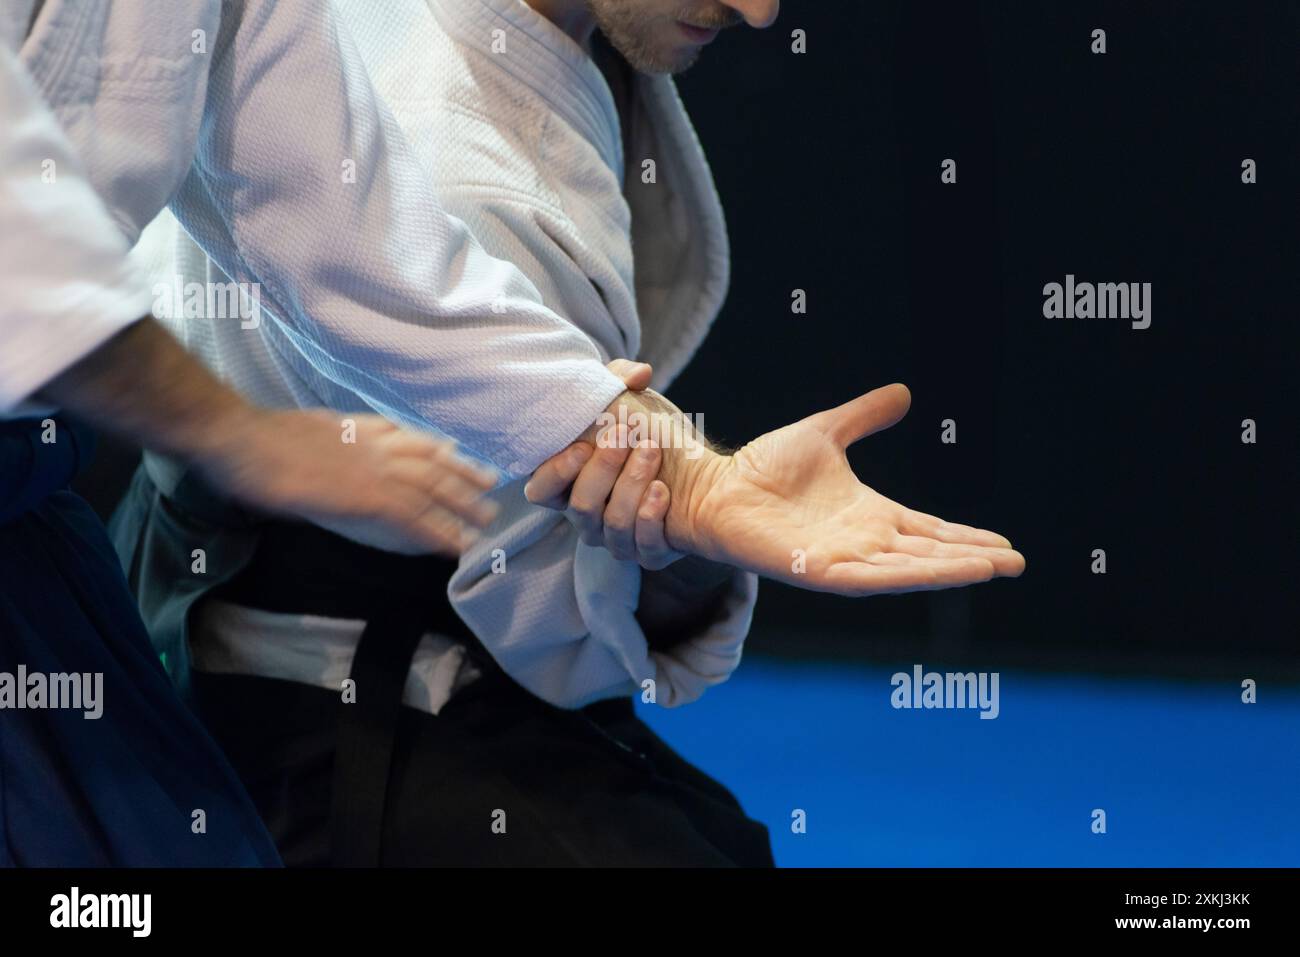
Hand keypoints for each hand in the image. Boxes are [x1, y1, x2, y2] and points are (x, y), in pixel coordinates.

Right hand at [197, 409, 498, 555]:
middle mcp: (373, 445)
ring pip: (431, 488)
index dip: (441, 450)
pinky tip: (452, 545)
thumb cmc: (258, 437)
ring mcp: (371, 469)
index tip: (462, 456)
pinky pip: (411, 516)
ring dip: (461, 507)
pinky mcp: (363, 496)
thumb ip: (335, 438)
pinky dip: (436, 531)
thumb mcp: (308, 428)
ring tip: (484, 522)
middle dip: (464, 476)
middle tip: (491, 490)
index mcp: (359, 428)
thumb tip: (340, 449)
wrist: (240, 438)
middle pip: (432, 461)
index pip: (412, 437)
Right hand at [526, 359, 683, 568]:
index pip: (540, 492)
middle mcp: (590, 517)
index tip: (582, 446)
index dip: (555, 472)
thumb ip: (619, 378)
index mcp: (573, 484)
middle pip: (580, 506)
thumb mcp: (635, 401)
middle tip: (626, 435)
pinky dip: (651, 516)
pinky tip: (663, 490)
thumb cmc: (659, 434)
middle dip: (603, 468)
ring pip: (611, 525)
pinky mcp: (650, 553)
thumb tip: (638, 373)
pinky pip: (642, 547)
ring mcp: (619, 540)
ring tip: (652, 450)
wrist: (709, 468)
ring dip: (631, 483)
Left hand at [669, 384, 1025, 594]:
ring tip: (995, 568)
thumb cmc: (763, 467)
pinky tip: (940, 574)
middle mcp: (863, 542)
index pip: (929, 530)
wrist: (716, 486)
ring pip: (910, 570)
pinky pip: (873, 578)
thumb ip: (862, 416)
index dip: (965, 537)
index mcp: (870, 515)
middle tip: (1016, 563)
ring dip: (952, 571)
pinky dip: (909, 576)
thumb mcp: (825, 433)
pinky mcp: (820, 571)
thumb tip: (902, 393)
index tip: (1005, 543)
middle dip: (972, 559)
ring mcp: (844, 559)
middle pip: (929, 554)